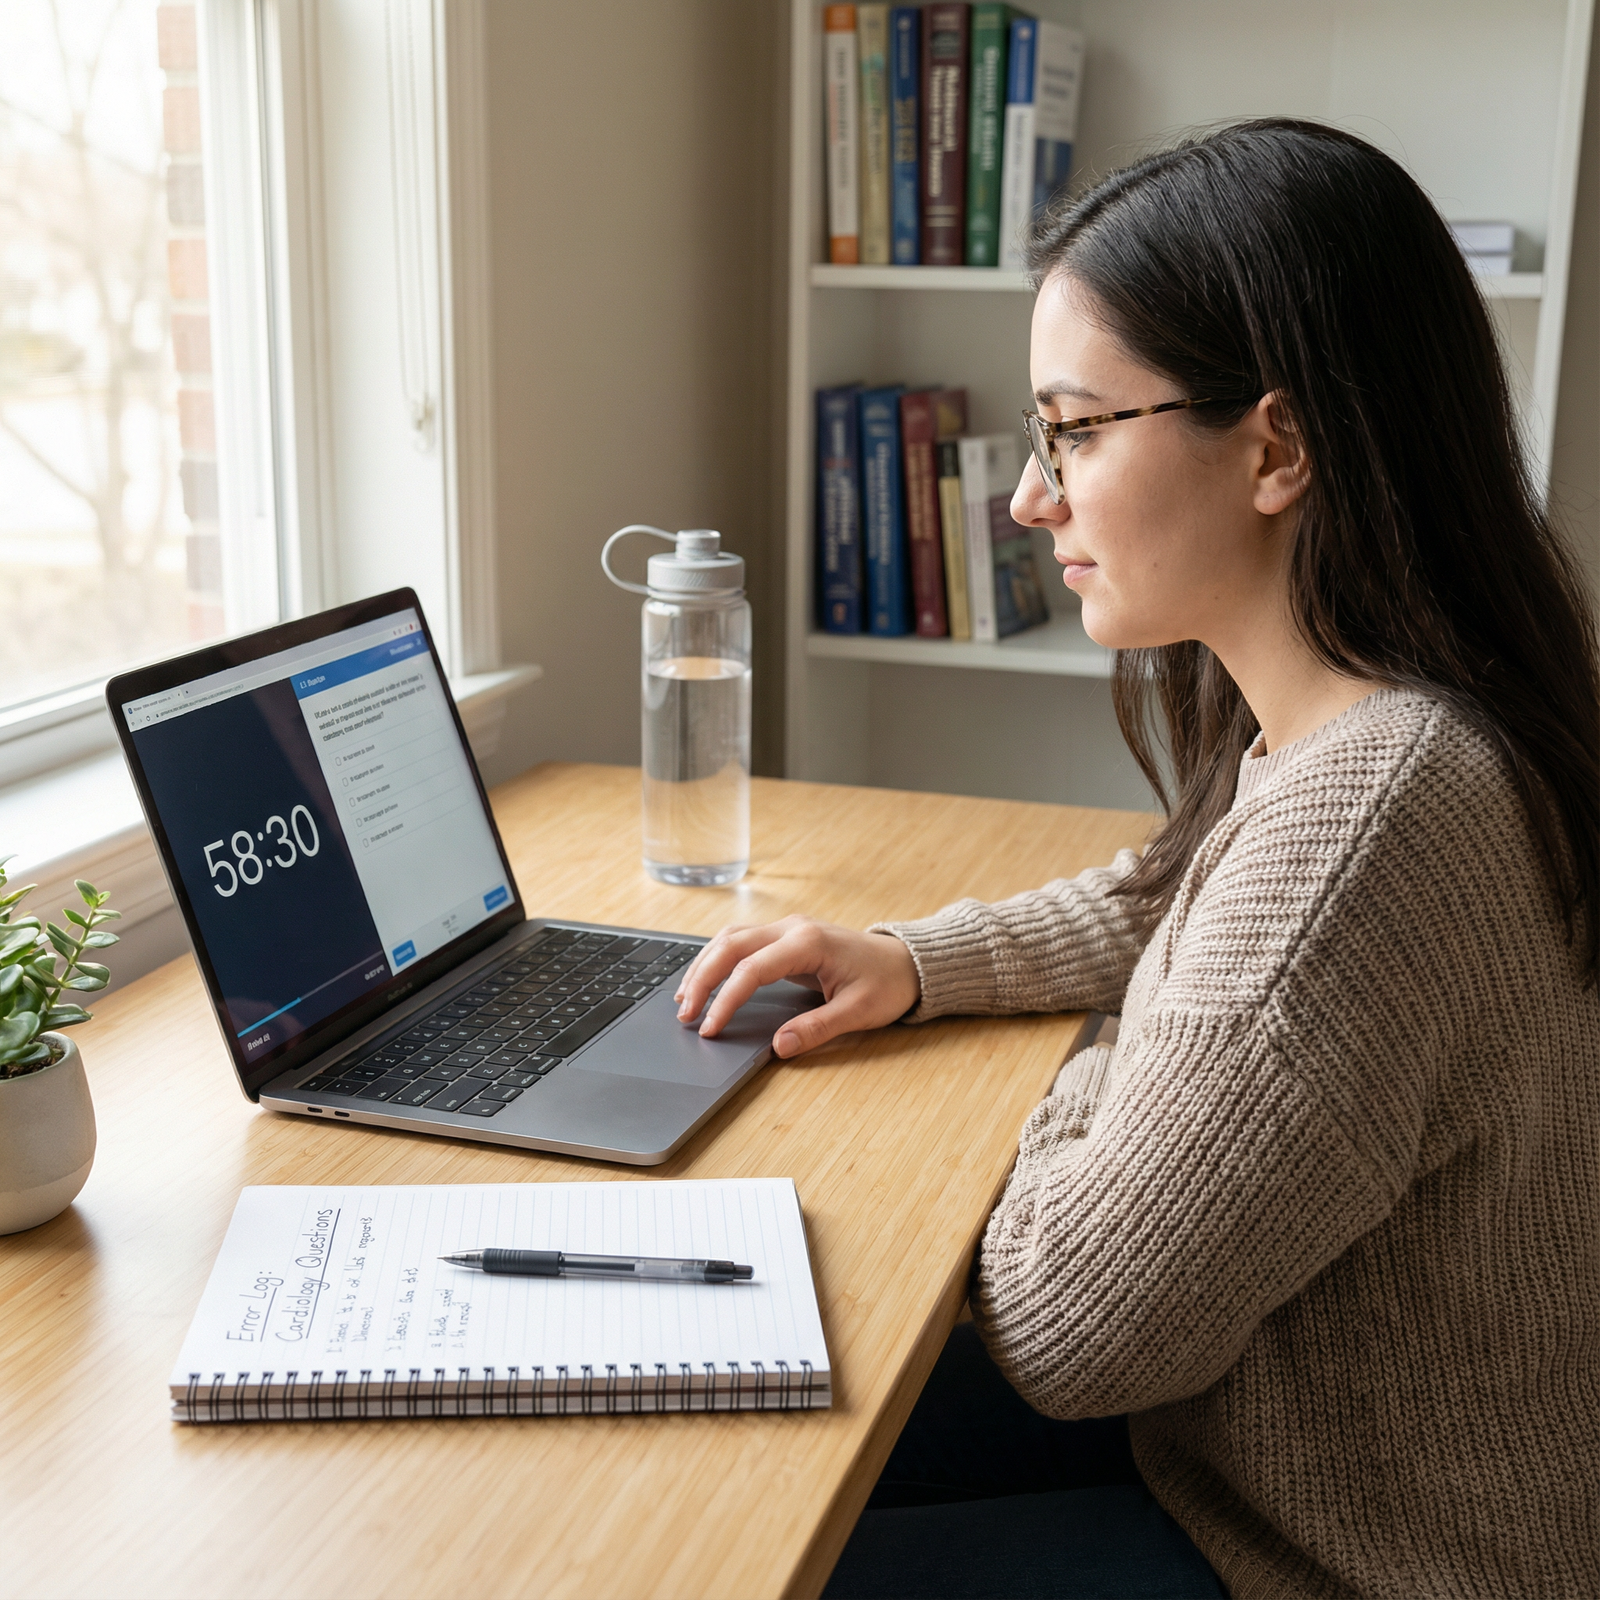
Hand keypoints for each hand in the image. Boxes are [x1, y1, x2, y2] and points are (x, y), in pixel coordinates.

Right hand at [675, 915, 919, 1058]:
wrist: (908, 962)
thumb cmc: (887, 984)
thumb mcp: (858, 1012)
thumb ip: (817, 1029)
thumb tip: (779, 1047)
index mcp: (808, 943)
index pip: (752, 970)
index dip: (726, 1000)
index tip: (710, 1028)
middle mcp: (793, 928)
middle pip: (731, 945)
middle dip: (702, 978)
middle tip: (684, 1014)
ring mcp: (788, 928)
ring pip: (731, 938)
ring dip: (705, 965)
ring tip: (685, 999)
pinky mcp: (787, 936)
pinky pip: (742, 941)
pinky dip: (719, 959)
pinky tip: (706, 979)